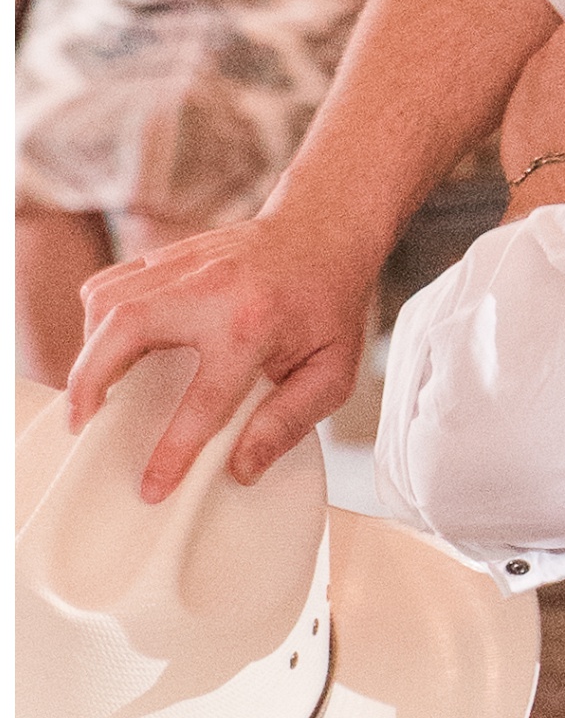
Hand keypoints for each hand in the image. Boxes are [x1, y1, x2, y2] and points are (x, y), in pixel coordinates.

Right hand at [69, 209, 380, 496]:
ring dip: (88, 348)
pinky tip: (107, 345)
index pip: (203, 401)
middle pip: (125, 329)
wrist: (325, 232)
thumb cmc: (329, 305)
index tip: (153, 486)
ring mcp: (183, 266)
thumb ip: (289, 422)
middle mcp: (210, 291)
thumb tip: (242, 468)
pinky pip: (111, 282)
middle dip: (90, 380)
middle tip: (79, 423)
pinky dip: (97, 317)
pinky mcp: (167, 256)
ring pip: (107, 300)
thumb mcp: (333, 373)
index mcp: (254, 326)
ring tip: (91, 389)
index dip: (173, 450)